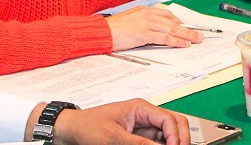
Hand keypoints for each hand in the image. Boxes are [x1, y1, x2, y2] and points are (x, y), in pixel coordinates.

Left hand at [49, 99, 190, 144]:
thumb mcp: (112, 137)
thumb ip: (138, 143)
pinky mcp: (136, 137)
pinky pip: (154, 142)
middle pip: (173, 124)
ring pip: (166, 135)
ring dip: (170, 142)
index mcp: (140, 108)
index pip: (168, 119)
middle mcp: (144, 115)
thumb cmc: (87, 126)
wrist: (70, 130)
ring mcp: (141, 127)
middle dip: (180, 138)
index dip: (176, 135)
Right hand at [105, 6, 202, 51]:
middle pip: (173, 22)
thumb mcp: (129, 19)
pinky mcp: (144, 34)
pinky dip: (176, 41)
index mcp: (144, 10)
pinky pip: (165, 38)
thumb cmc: (112, 28)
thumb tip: (152, 29)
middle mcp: (148, 15)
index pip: (167, 15)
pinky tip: (184, 44)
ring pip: (172, 30)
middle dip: (187, 29)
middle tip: (198, 35)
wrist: (101, 32)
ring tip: (196, 40)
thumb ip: (142, 21)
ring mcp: (147, 24)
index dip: (179, 21)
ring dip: (186, 36)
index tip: (186, 27)